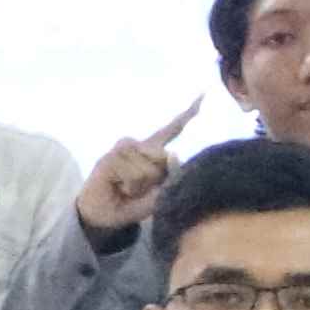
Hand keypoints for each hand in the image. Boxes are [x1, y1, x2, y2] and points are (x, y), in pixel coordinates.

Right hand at [73, 99, 198, 241]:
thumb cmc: (133, 203)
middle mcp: (139, 144)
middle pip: (165, 158)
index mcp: (153, 150)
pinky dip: (131, 187)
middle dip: (157, 180)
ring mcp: (123, 148)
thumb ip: (171, 175)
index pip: (173, 129)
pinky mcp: (110, 157)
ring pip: (150, 169)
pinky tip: (118, 187)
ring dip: (141, 186)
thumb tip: (172, 153)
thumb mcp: (160, 193)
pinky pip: (134, 174)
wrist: (105, 216)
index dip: (188, 113)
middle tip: (139, 189)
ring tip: (128, 188)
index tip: (203, 94)